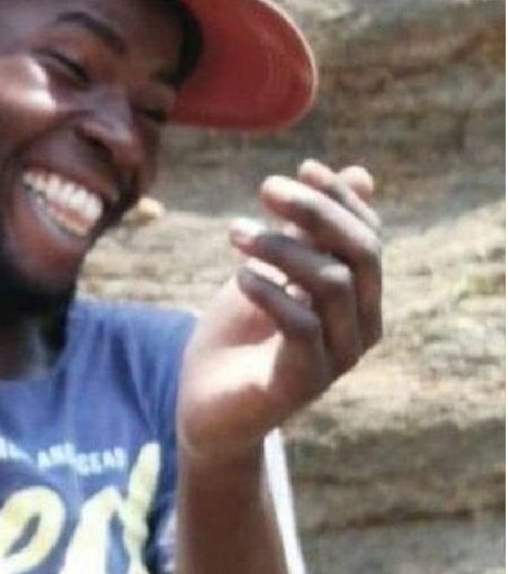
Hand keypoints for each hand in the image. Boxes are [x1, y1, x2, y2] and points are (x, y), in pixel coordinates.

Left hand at [177, 159, 382, 464]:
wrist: (206, 406)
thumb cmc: (239, 335)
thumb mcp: (270, 271)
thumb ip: (308, 234)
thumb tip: (359, 174)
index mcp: (358, 298)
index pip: (367, 237)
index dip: (340, 199)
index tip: (303, 167)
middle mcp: (360, 327)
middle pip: (360, 254)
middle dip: (316, 211)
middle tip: (267, 188)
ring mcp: (336, 358)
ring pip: (332, 283)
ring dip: (281, 246)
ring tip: (235, 232)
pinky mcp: (303, 383)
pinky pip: (302, 327)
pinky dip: (270, 292)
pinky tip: (240, 276)